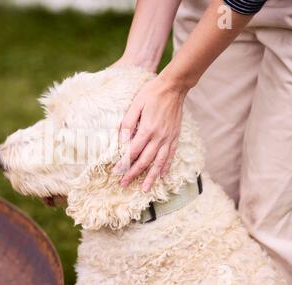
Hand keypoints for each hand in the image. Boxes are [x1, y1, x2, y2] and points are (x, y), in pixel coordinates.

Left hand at [113, 75, 187, 191]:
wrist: (174, 87)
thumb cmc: (152, 93)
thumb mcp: (135, 105)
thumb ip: (128, 123)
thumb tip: (121, 140)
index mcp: (147, 129)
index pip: (133, 151)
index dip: (124, 163)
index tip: (116, 172)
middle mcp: (159, 137)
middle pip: (145, 161)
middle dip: (133, 174)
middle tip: (124, 184)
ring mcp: (169, 138)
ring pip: (159, 163)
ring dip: (151, 177)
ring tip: (145, 189)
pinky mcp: (175, 136)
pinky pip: (171, 155)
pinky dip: (166, 167)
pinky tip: (162, 176)